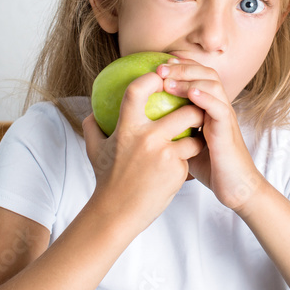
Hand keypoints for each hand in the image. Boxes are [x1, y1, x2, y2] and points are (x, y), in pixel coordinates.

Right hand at [82, 69, 204, 233]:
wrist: (116, 213)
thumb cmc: (106, 179)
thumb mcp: (94, 150)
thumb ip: (93, 126)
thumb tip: (93, 110)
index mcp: (126, 128)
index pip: (138, 90)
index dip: (152, 78)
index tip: (160, 76)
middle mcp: (147, 138)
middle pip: (184, 111)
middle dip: (194, 108)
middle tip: (194, 107)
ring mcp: (165, 155)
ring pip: (194, 135)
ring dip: (196, 136)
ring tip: (194, 135)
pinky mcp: (177, 172)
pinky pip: (189, 157)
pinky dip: (186, 159)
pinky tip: (180, 164)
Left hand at [156, 57, 266, 212]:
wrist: (235, 189)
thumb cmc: (211, 168)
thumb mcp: (187, 144)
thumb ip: (175, 129)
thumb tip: (147, 125)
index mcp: (209, 108)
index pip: (198, 76)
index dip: (181, 66)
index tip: (160, 65)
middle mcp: (219, 108)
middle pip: (206, 74)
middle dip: (183, 67)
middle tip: (161, 68)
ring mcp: (225, 118)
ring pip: (213, 85)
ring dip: (190, 80)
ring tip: (169, 81)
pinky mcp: (228, 132)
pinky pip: (219, 109)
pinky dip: (206, 98)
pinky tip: (191, 95)